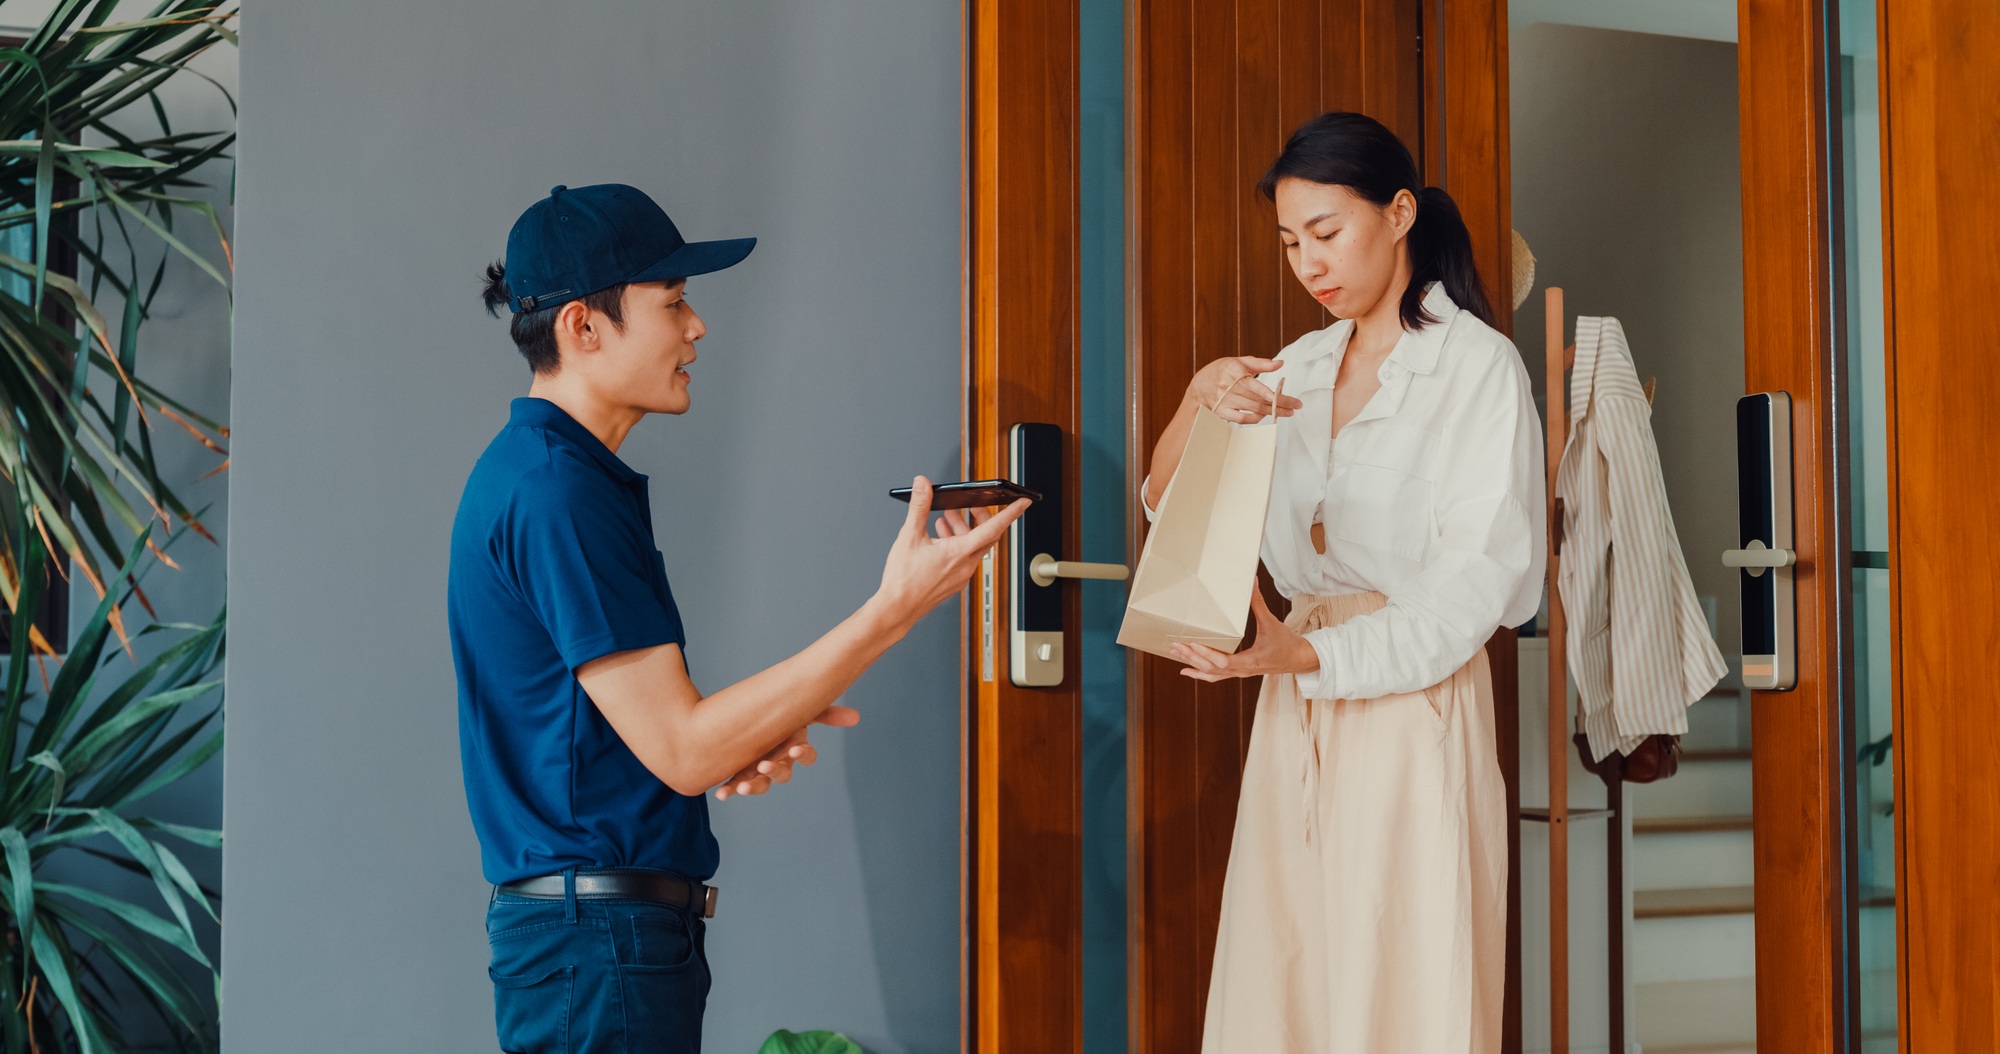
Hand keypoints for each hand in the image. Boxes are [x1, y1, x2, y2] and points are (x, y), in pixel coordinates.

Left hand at [713, 705, 861, 799]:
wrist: (750, 718)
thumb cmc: (781, 715)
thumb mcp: (802, 709)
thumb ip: (826, 712)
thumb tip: (856, 717)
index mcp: (794, 746)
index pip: (806, 755)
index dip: (802, 754)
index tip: (794, 750)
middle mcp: (779, 761)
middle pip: (783, 773)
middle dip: (775, 771)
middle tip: (764, 766)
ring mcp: (759, 770)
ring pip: (760, 784)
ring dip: (752, 786)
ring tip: (741, 786)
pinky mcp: (739, 773)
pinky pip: (735, 785)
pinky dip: (728, 790)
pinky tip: (721, 794)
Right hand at [873, 476, 1028, 626]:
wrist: (897, 608)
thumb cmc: (903, 580)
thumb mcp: (909, 536)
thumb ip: (919, 507)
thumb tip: (923, 486)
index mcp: (959, 553)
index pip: (993, 528)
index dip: (1011, 513)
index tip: (1023, 503)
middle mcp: (966, 566)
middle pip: (986, 536)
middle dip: (980, 516)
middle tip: (970, 504)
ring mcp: (962, 576)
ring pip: (974, 547)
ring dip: (964, 529)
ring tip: (946, 518)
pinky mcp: (955, 582)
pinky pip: (965, 558)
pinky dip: (958, 544)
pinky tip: (940, 538)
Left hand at [1171, 590, 1317, 682]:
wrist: (1298, 659)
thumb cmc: (1287, 642)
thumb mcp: (1272, 622)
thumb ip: (1258, 603)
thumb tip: (1252, 581)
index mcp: (1251, 660)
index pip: (1224, 662)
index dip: (1208, 654)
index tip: (1193, 643)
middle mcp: (1243, 671)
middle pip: (1212, 668)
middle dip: (1192, 656)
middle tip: (1175, 644)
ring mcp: (1240, 673)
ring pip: (1212, 673)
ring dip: (1193, 664)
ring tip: (1176, 652)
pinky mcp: (1239, 672)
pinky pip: (1216, 676)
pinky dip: (1200, 674)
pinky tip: (1186, 670)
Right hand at [1186, 357, 1303, 423]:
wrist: (1199, 386)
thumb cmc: (1221, 371)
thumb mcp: (1239, 361)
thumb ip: (1260, 363)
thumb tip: (1279, 363)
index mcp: (1233, 371)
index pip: (1251, 384)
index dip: (1264, 392)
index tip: (1277, 397)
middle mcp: (1228, 387)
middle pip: (1257, 399)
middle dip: (1279, 404)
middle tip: (1295, 405)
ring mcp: (1225, 402)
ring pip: (1253, 409)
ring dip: (1272, 412)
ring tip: (1287, 412)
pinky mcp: (1223, 412)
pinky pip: (1242, 419)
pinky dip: (1255, 418)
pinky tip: (1265, 415)